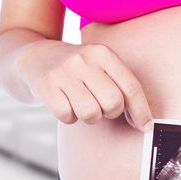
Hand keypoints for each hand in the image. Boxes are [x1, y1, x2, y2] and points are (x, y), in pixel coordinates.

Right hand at [16, 40, 153, 131]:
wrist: (35, 57)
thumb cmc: (76, 70)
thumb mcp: (99, 67)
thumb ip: (120, 87)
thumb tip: (143, 122)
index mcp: (103, 53)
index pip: (131, 87)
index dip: (141, 111)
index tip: (145, 126)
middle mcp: (84, 59)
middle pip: (113, 103)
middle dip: (109, 113)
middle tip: (99, 106)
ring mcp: (64, 72)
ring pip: (91, 114)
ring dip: (88, 117)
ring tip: (80, 103)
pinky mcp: (46, 85)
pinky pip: (67, 116)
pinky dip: (68, 117)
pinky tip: (64, 103)